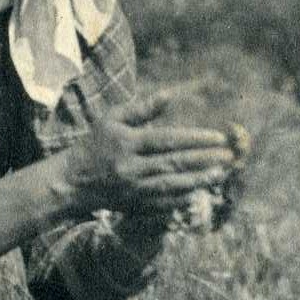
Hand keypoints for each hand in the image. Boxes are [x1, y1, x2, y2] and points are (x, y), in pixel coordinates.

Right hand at [65, 94, 234, 219]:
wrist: (71, 182)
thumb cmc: (95, 144)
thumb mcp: (112, 119)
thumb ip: (142, 108)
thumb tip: (170, 94)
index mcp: (127, 143)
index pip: (167, 140)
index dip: (194, 139)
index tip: (218, 137)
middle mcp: (131, 167)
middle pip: (174, 164)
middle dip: (204, 160)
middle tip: (228, 156)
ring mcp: (133, 189)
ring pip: (172, 186)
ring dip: (199, 180)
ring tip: (221, 173)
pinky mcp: (134, 206)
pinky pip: (164, 204)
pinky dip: (183, 198)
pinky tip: (200, 191)